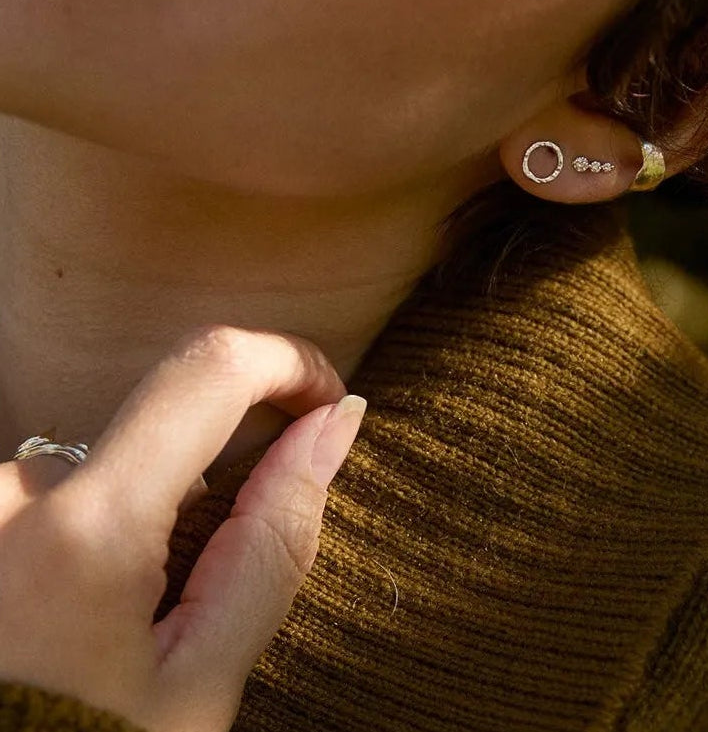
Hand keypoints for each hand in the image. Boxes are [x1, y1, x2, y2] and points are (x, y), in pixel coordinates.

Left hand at [0, 325, 366, 731]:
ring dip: (142, 515)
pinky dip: (91, 531)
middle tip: (199, 589)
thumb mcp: (200, 683)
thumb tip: (335, 424)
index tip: (326, 403)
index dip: (290, 363)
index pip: (211, 368)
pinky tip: (76, 617)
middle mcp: (10, 494)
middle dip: (208, 476)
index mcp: (87, 528)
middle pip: (161, 425)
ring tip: (123, 628)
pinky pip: (52, 492)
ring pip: (107, 465)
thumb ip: (275, 539)